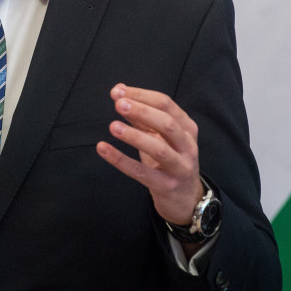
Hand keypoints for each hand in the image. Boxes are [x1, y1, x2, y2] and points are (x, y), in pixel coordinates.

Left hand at [96, 84, 204, 226]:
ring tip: (113, 126)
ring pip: (159, 149)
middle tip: (119, 104)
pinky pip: (142, 173)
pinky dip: (121, 160)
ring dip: (135, 136)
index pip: (166, 104)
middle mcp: (187, 145)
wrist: (186, 198)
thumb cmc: (170, 161)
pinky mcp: (166, 186)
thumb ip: (142, 117)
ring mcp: (180, 167)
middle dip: (142, 111)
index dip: (141, 95)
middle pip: (167, 123)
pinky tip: (103, 149)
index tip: (118, 91)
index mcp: (187, 127)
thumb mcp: (159, 137)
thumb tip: (120, 94)